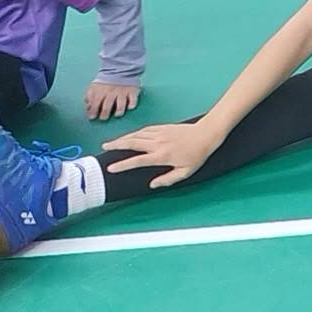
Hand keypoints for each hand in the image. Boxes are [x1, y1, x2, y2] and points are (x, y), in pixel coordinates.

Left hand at [85, 82, 141, 120]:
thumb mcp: (94, 87)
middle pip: (107, 105)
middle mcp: (111, 92)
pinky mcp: (132, 91)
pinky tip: (130, 108)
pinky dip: (132, 104)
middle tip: (103, 118)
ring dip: (118, 110)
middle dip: (105, 113)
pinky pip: (133, 99)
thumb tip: (88, 107)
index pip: (95, 103)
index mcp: (101, 91)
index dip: (93, 111)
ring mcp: (122, 92)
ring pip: (120, 103)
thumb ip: (89, 97)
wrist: (120, 69)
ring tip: (117, 115)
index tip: (92, 117)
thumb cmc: (106, 82)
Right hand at [102, 122, 225, 187]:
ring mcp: (160, 133)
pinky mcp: (163, 127)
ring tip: (112, 143)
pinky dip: (135, 133)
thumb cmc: (198, 154)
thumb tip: (152, 185)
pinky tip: (130, 136)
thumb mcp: (186, 172)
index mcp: (162, 156)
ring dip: (123, 138)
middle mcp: (158, 143)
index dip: (122, 165)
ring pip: (136, 135)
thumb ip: (168, 179)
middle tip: (104, 147)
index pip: (137, 161)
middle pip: (132, 143)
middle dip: (116, 145)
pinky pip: (145, 130)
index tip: (111, 168)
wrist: (207, 133)